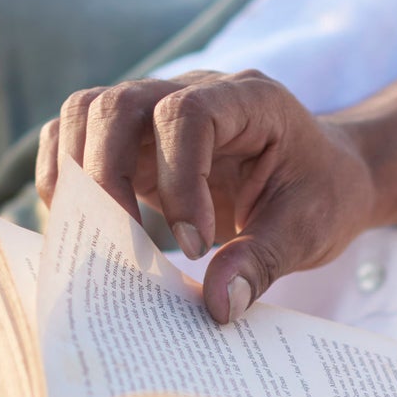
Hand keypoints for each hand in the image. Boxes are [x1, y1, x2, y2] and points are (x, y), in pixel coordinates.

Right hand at [36, 69, 377, 322]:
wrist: (329, 178)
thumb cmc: (324, 196)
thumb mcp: (309, 231)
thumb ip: (263, 262)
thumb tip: (216, 306)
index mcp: (250, 101)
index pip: (187, 114)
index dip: (180, 179)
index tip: (197, 244)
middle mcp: (196, 90)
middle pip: (119, 104)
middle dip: (110, 176)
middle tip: (130, 245)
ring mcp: (160, 110)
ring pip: (86, 112)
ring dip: (78, 172)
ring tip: (97, 235)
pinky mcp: (139, 141)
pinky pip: (79, 137)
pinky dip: (68, 176)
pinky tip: (84, 225)